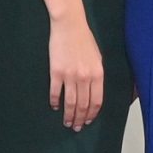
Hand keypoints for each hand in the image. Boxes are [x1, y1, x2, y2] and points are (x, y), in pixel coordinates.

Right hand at [48, 17, 106, 131]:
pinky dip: (55, 102)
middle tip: (77, 127)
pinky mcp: (56, 72)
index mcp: (97, 74)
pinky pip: (56, 92)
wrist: (69, 26)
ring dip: (69, 115)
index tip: (89, 120)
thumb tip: (94, 90)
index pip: (97, 101)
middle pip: (83, 105)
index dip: (93, 113)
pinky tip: (55, 106)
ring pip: (70, 102)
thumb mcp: (97, 57)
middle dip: (80, 118)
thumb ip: (97, 75)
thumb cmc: (84, 39)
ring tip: (67, 122)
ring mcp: (70, 75)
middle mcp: (85, 77)